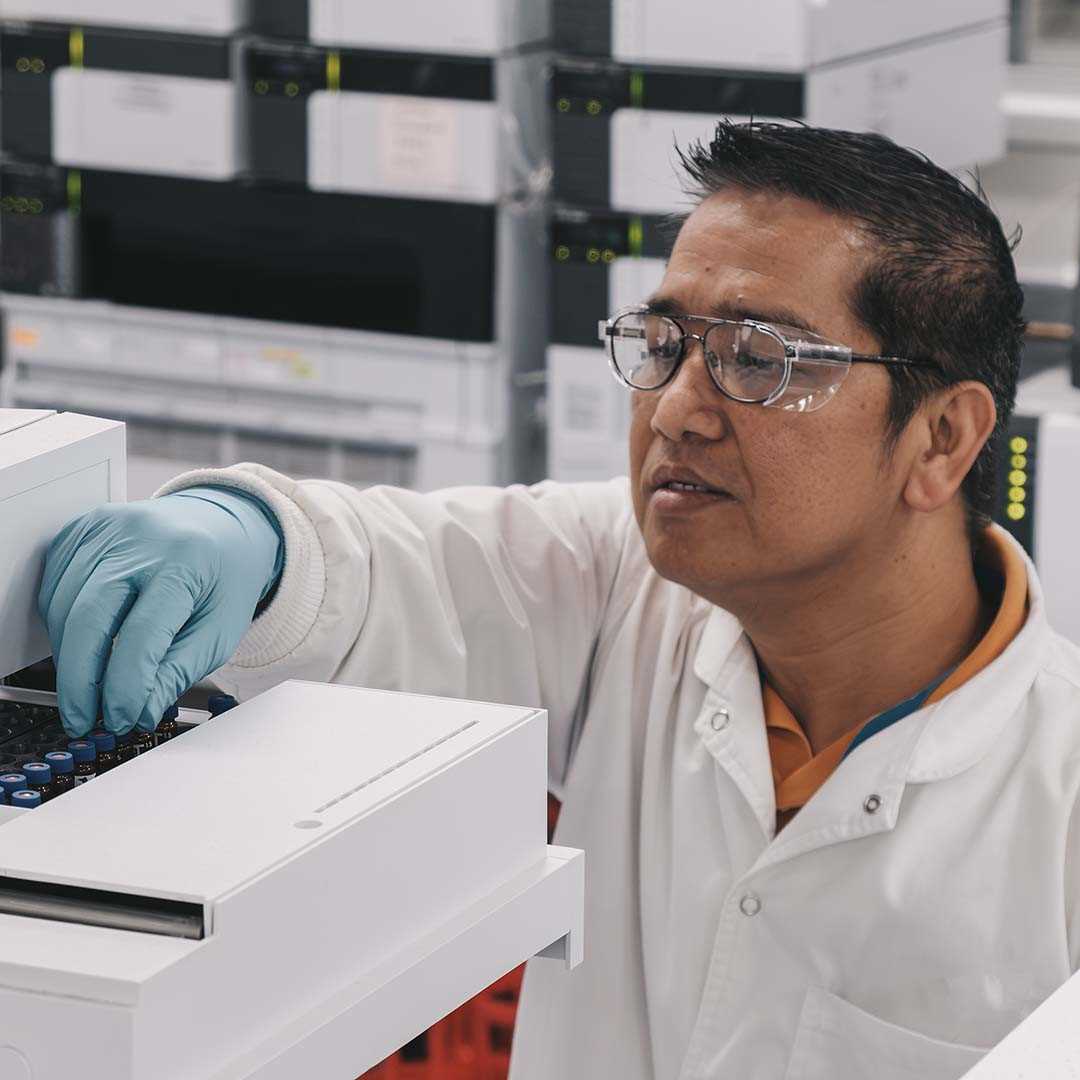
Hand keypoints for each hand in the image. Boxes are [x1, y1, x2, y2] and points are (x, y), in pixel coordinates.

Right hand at [39, 487, 282, 736]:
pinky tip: (81, 647)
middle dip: (80, 681)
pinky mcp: (81, 530)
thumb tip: (140, 712)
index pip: (142, 631)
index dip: (125, 684)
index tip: (122, 718)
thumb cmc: (223, 577)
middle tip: (84, 720)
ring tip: (89, 688)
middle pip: (88, 618)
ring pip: (63, 608)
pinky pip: (54, 589)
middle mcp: (140, 537)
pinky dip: (61, 627)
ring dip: (68, 658)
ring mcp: (105, 529)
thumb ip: (179, 670)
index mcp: (185, 559)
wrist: (221, 525)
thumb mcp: (221, 628)